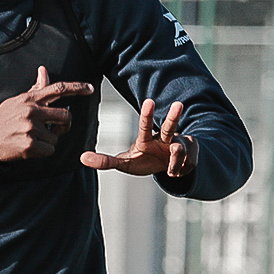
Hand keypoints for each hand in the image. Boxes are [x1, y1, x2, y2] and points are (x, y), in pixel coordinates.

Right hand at [0, 66, 95, 161]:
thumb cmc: (3, 119)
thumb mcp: (17, 101)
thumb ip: (35, 90)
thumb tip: (43, 71)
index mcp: (30, 99)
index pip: (57, 89)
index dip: (76, 88)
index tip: (89, 89)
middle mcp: (31, 112)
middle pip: (65, 115)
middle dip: (64, 124)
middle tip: (57, 128)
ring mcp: (31, 129)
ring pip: (56, 136)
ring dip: (48, 140)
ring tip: (33, 138)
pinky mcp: (30, 145)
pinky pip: (50, 149)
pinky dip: (44, 151)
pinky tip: (31, 147)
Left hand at [81, 98, 197, 177]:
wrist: (166, 167)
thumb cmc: (143, 160)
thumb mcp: (124, 163)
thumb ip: (105, 161)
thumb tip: (81, 158)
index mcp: (146, 139)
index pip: (145, 125)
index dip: (147, 114)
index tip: (149, 100)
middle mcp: (164, 138)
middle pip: (169, 126)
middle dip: (173, 116)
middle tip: (178, 104)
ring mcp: (179, 146)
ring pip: (181, 148)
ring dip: (177, 159)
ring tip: (171, 172)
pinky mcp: (191, 157)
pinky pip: (189, 164)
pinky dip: (183, 171)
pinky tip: (178, 173)